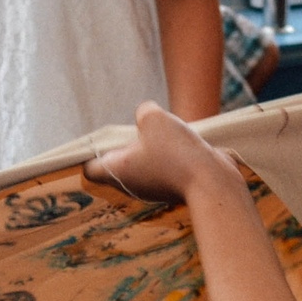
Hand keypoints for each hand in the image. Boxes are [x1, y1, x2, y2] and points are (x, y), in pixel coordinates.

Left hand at [85, 101, 239, 203]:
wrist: (211, 181)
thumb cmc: (176, 151)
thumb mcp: (153, 118)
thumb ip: (143, 112)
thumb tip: (146, 117)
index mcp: (116, 172)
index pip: (90, 168)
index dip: (92, 153)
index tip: (104, 138)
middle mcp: (131, 185)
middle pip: (117, 164)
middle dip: (125, 145)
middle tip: (138, 129)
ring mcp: (152, 188)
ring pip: (142, 165)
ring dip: (150, 149)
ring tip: (164, 135)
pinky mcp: (172, 187)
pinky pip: (163, 168)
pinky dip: (168, 157)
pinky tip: (180, 145)